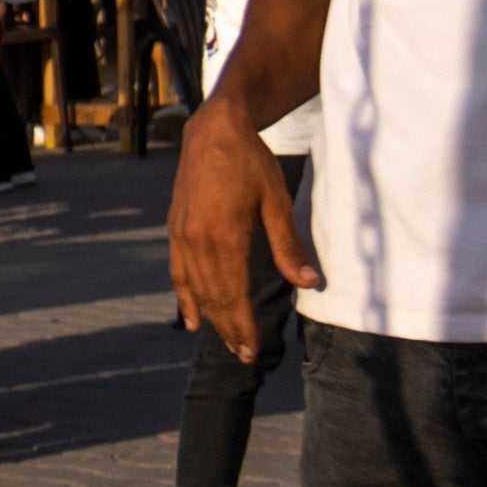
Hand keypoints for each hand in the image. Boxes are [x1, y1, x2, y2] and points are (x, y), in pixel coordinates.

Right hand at [166, 103, 313, 353]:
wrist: (213, 131)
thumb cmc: (251, 163)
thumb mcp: (276, 202)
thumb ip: (289, 247)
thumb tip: (310, 284)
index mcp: (224, 236)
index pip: (233, 294)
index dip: (243, 325)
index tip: (252, 350)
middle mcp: (197, 241)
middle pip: (214, 297)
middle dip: (229, 329)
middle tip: (244, 355)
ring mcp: (182, 236)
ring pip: (196, 289)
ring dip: (210, 318)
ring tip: (225, 342)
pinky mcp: (175, 230)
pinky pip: (178, 272)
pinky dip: (184, 298)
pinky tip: (190, 319)